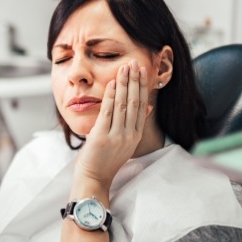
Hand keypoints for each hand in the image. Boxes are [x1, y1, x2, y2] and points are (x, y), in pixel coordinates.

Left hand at [73, 60, 148, 195]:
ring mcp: (117, 136)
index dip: (142, 87)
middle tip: (135, 63)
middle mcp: (129, 135)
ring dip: (124, 84)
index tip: (142, 71)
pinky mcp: (102, 137)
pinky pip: (108, 112)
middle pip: (135, 102)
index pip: (142, 106)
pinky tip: (113, 83)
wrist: (94, 178)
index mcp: (135, 135)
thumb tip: (148, 106)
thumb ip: (135, 124)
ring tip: (125, 68)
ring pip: (123, 105)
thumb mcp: (125, 142)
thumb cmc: (105, 160)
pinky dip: (111, 96)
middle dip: (135, 81)